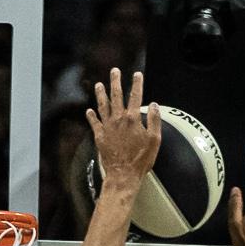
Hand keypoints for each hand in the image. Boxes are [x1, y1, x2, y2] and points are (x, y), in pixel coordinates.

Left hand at [86, 70, 161, 193]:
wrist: (123, 174)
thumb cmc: (141, 159)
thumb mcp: (155, 140)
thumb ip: (155, 120)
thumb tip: (154, 105)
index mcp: (133, 119)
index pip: (136, 96)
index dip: (137, 84)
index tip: (137, 74)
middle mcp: (118, 119)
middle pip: (116, 96)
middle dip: (115, 82)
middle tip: (114, 71)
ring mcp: (107, 127)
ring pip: (102, 106)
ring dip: (100, 94)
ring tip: (99, 85)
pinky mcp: (100, 136)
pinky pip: (94, 123)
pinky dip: (91, 116)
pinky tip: (89, 110)